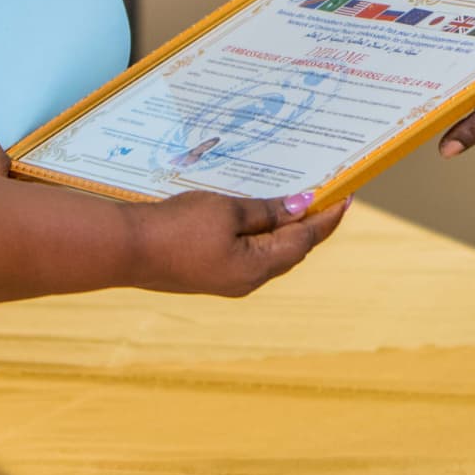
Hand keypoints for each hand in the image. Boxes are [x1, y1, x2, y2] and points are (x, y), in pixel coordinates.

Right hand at [125, 190, 351, 297]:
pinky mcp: (211, 274)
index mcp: (256, 267)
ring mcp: (228, 280)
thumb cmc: (178, 227)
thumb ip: (267, 211)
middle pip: (291, 250)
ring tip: (296, 200)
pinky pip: (248, 254)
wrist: (128, 249)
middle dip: (310, 223)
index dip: (327, 218)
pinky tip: (258, 215)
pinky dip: (261, 235)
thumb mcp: (227, 210)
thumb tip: (300, 207)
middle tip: (325, 194)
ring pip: (270, 253)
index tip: (346, 195)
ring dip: (285, 228)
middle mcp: (247, 280)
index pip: (305, 240)